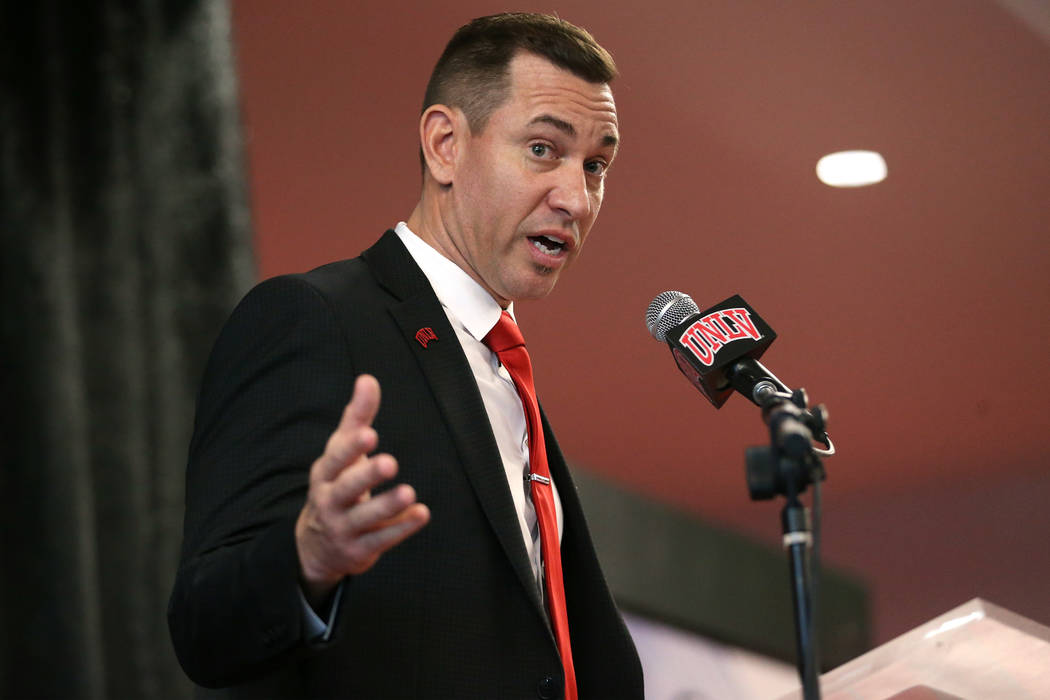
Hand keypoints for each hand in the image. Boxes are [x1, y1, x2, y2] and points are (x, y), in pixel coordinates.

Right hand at [295, 374, 429, 605]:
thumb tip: (368, 379)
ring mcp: (343, 528)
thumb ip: (357, 418)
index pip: (336, 459)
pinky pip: (381, 539)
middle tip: (390, 462)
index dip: (351, 448)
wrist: (316, 546)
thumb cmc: (336, 485)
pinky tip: (422, 514)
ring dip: (388, 505)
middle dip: (367, 475)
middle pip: (348, 488)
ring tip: (410, 492)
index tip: (370, 434)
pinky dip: (401, 528)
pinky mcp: (359, 550)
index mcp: (325, 474)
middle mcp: (330, 501)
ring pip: (366, 517)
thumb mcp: (341, 453)